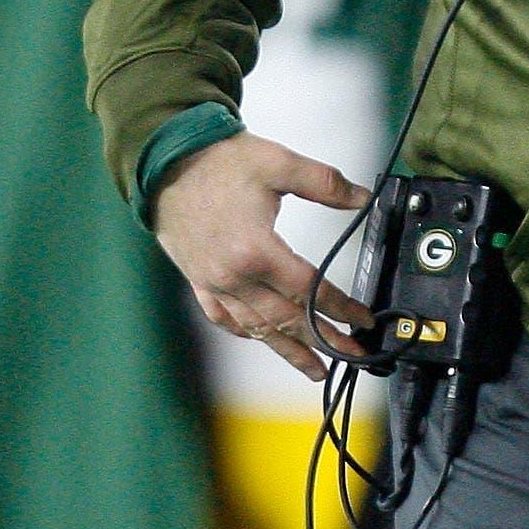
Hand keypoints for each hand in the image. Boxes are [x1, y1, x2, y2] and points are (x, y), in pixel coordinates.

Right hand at [150, 132, 375, 378]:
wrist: (166, 160)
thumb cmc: (218, 161)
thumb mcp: (279, 163)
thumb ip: (325, 183)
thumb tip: (361, 197)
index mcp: (257, 250)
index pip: (309, 289)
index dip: (340, 308)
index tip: (362, 320)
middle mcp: (234, 275)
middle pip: (287, 319)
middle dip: (323, 341)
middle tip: (351, 357)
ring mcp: (214, 282)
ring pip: (256, 328)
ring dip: (288, 350)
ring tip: (314, 368)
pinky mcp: (198, 279)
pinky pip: (223, 317)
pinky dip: (246, 332)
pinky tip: (261, 339)